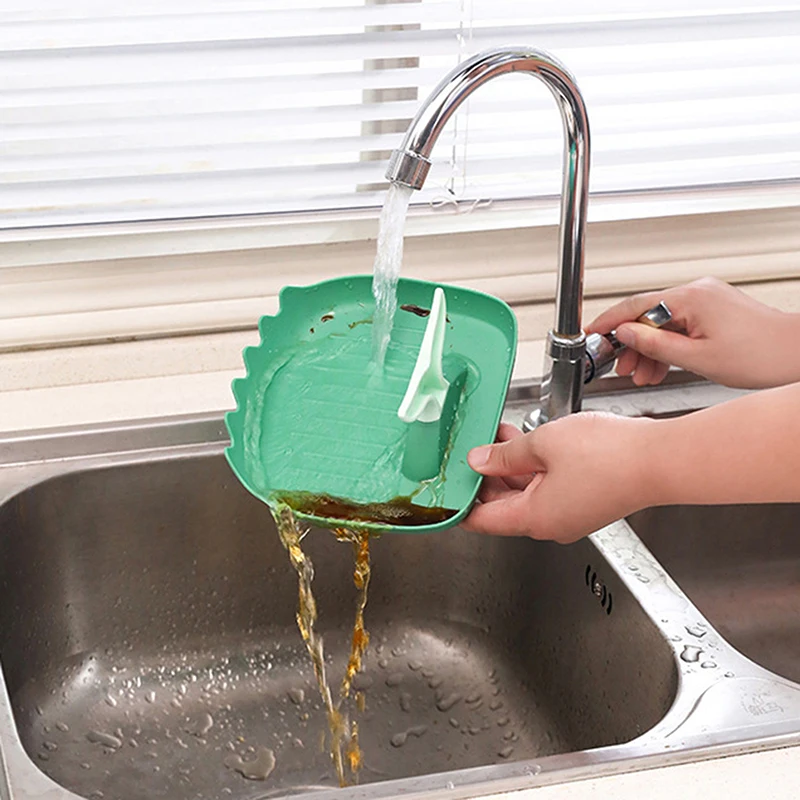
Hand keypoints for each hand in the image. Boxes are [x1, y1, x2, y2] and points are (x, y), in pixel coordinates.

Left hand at [462, 416, 655, 543]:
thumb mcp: (542, 445)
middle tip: (472, 447)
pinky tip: (527, 441)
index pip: (481, 520)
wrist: (660, 460)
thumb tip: (478, 461)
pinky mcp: (586, 502)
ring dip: (509, 466)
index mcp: (533, 518)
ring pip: (526, 493)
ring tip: (499, 434)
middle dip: (485, 475)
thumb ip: (504, 454)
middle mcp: (551, 524)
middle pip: (502, 505)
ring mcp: (570, 514)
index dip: (459, 502)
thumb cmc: (609, 456)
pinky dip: (533, 468)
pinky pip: (548, 488)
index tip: (443, 487)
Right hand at [587, 277, 799, 388]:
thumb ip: (653, 345)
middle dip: (631, 344)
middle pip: (648, 316)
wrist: (797, 355)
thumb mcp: (696, 358)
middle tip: (622, 368)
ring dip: (650, 349)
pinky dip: (668, 346)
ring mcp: (707, 300)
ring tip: (644, 375)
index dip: (608, 322)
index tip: (591, 333)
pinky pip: (680, 325)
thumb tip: (623, 334)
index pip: (635, 306)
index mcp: (691, 298)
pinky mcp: (714, 310)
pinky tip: (662, 366)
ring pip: (663, 323)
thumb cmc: (760, 356)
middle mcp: (698, 292)